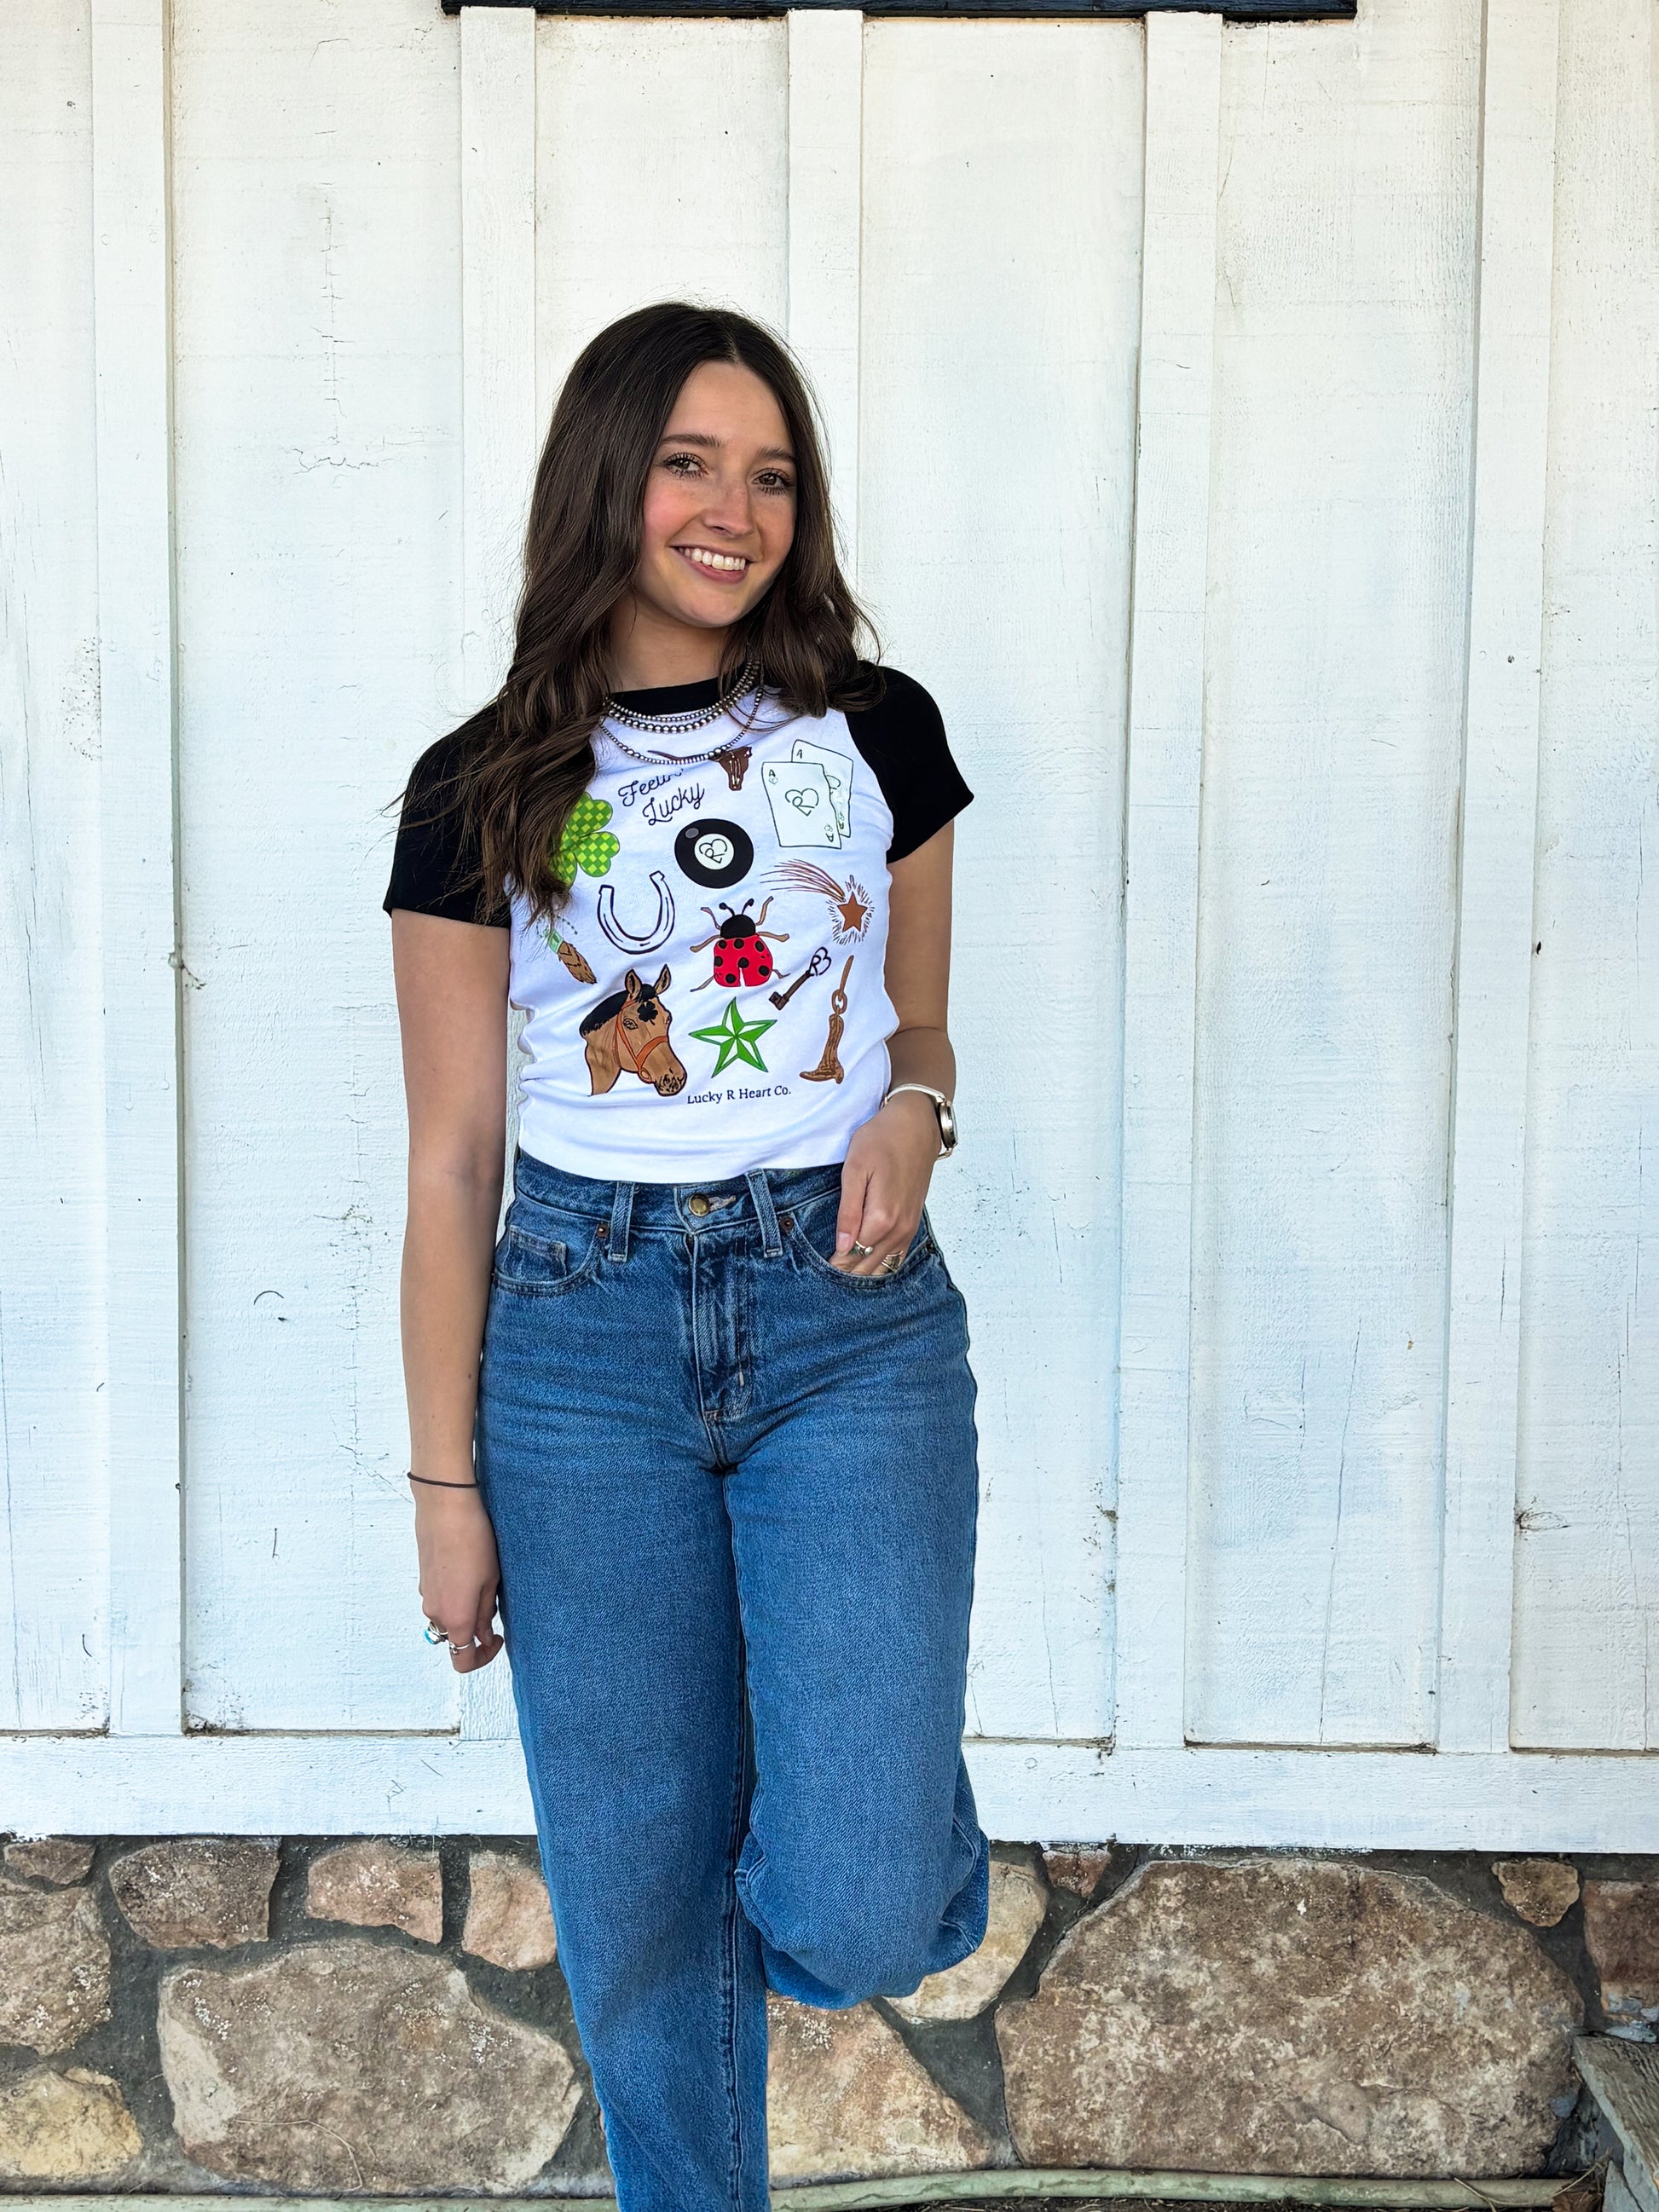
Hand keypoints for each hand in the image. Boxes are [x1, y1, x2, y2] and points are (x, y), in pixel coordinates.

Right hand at [413, 1484, 504, 1671]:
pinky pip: (439, 1599)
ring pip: (446, 1617)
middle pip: (454, 1638)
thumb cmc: (474, 1542)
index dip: (483, 1657)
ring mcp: (426, 1595)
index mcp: (455, 1618)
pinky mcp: (423, 1579)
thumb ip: (485, 1614)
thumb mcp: (491, 1580)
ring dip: (464, 1611)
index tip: (498, 1639)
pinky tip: (467, 1570)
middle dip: (475, 1630)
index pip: (462, 1660)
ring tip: (483, 1583)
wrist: (445, 1507)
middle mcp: (435, 1612)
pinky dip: (453, 1596)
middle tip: (494, 1605)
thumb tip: (483, 1635)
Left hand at [832, 1090, 939, 1274]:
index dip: (833, 1264)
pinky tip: (866, 1265)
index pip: (852, 1255)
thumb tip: (843, 1246)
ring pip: (884, 1265)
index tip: (816, 1269)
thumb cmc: (881, 1141)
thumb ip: (849, 1211)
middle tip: (823, 1276)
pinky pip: (898, 1256)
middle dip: (846, 1272)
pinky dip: (881, 1264)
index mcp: (882, 1218)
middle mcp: (899, 1229)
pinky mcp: (913, 1223)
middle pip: (868, 1265)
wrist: (916, 1127)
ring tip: (841, 1273)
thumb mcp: (856, 1169)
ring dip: (863, 1271)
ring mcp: (909, 1228)